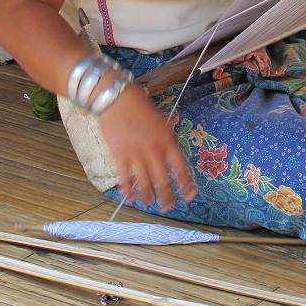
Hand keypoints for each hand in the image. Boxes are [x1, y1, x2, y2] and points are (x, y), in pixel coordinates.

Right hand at [98, 84, 196, 211]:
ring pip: (145, 183)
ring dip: (148, 196)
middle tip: (168, 206)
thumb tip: (171, 149)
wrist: (116, 98)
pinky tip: (130, 198)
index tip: (190, 195)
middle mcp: (154, 151)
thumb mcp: (160, 119)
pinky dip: (128, 190)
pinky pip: (126, 179)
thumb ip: (167, 136)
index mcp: (167, 140)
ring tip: (149, 203)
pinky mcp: (119, 156)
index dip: (186, 184)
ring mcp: (136, 155)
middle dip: (167, 197)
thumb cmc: (139, 105)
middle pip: (163, 181)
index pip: (180, 167)